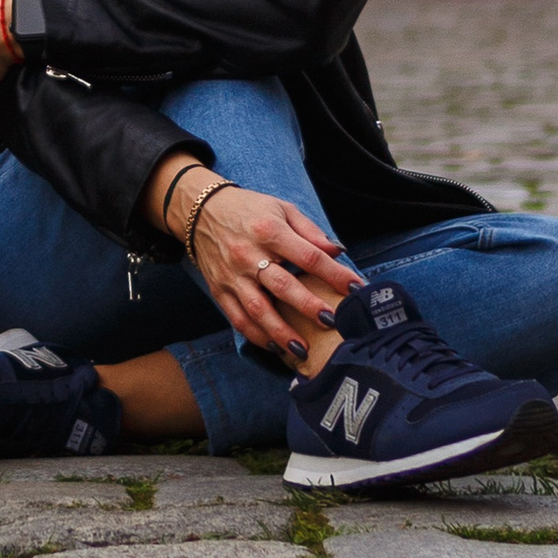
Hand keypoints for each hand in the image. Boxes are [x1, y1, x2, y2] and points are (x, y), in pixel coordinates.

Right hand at [169, 170, 357, 354]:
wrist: (201, 210)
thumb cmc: (248, 209)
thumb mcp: (281, 208)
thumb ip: (310, 231)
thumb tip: (338, 252)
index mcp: (269, 231)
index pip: (308, 256)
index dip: (334, 274)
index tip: (356, 289)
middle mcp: (249, 255)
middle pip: (283, 286)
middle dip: (309, 306)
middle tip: (333, 322)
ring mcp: (232, 275)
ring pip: (258, 309)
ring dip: (282, 332)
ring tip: (303, 349)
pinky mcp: (219, 289)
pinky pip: (237, 318)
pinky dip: (256, 336)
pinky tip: (274, 346)